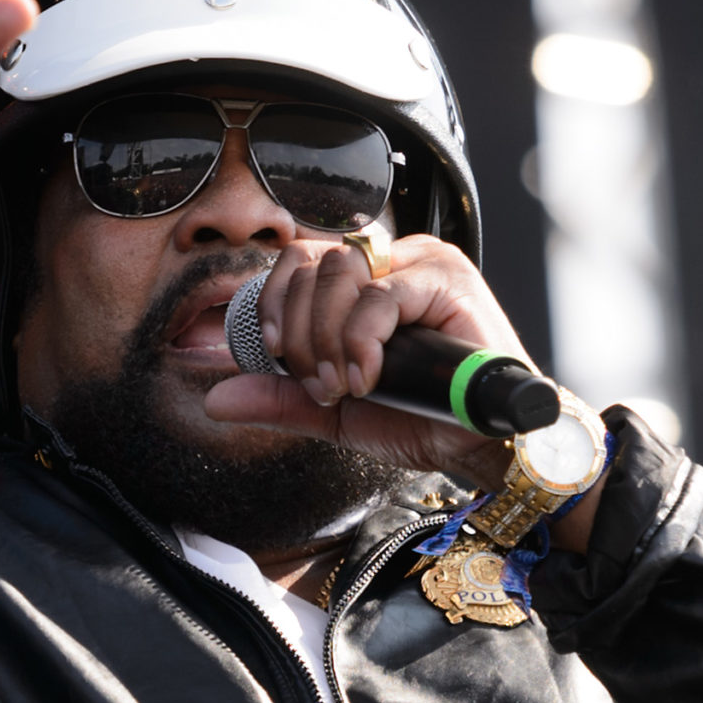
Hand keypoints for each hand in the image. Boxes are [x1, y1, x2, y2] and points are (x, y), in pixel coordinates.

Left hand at [201, 234, 530, 490]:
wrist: (486, 445)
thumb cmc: (426, 419)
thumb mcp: (337, 412)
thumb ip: (281, 397)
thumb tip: (217, 397)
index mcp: (369, 277)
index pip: (300, 257)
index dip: (276, 302)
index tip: (277, 356)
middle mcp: (396, 259)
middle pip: (314, 261)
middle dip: (299, 331)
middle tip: (320, 384)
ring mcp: (424, 264)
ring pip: (341, 272)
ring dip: (326, 337)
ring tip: (346, 386)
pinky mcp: (449, 282)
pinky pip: (380, 298)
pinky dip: (360, 342)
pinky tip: (367, 379)